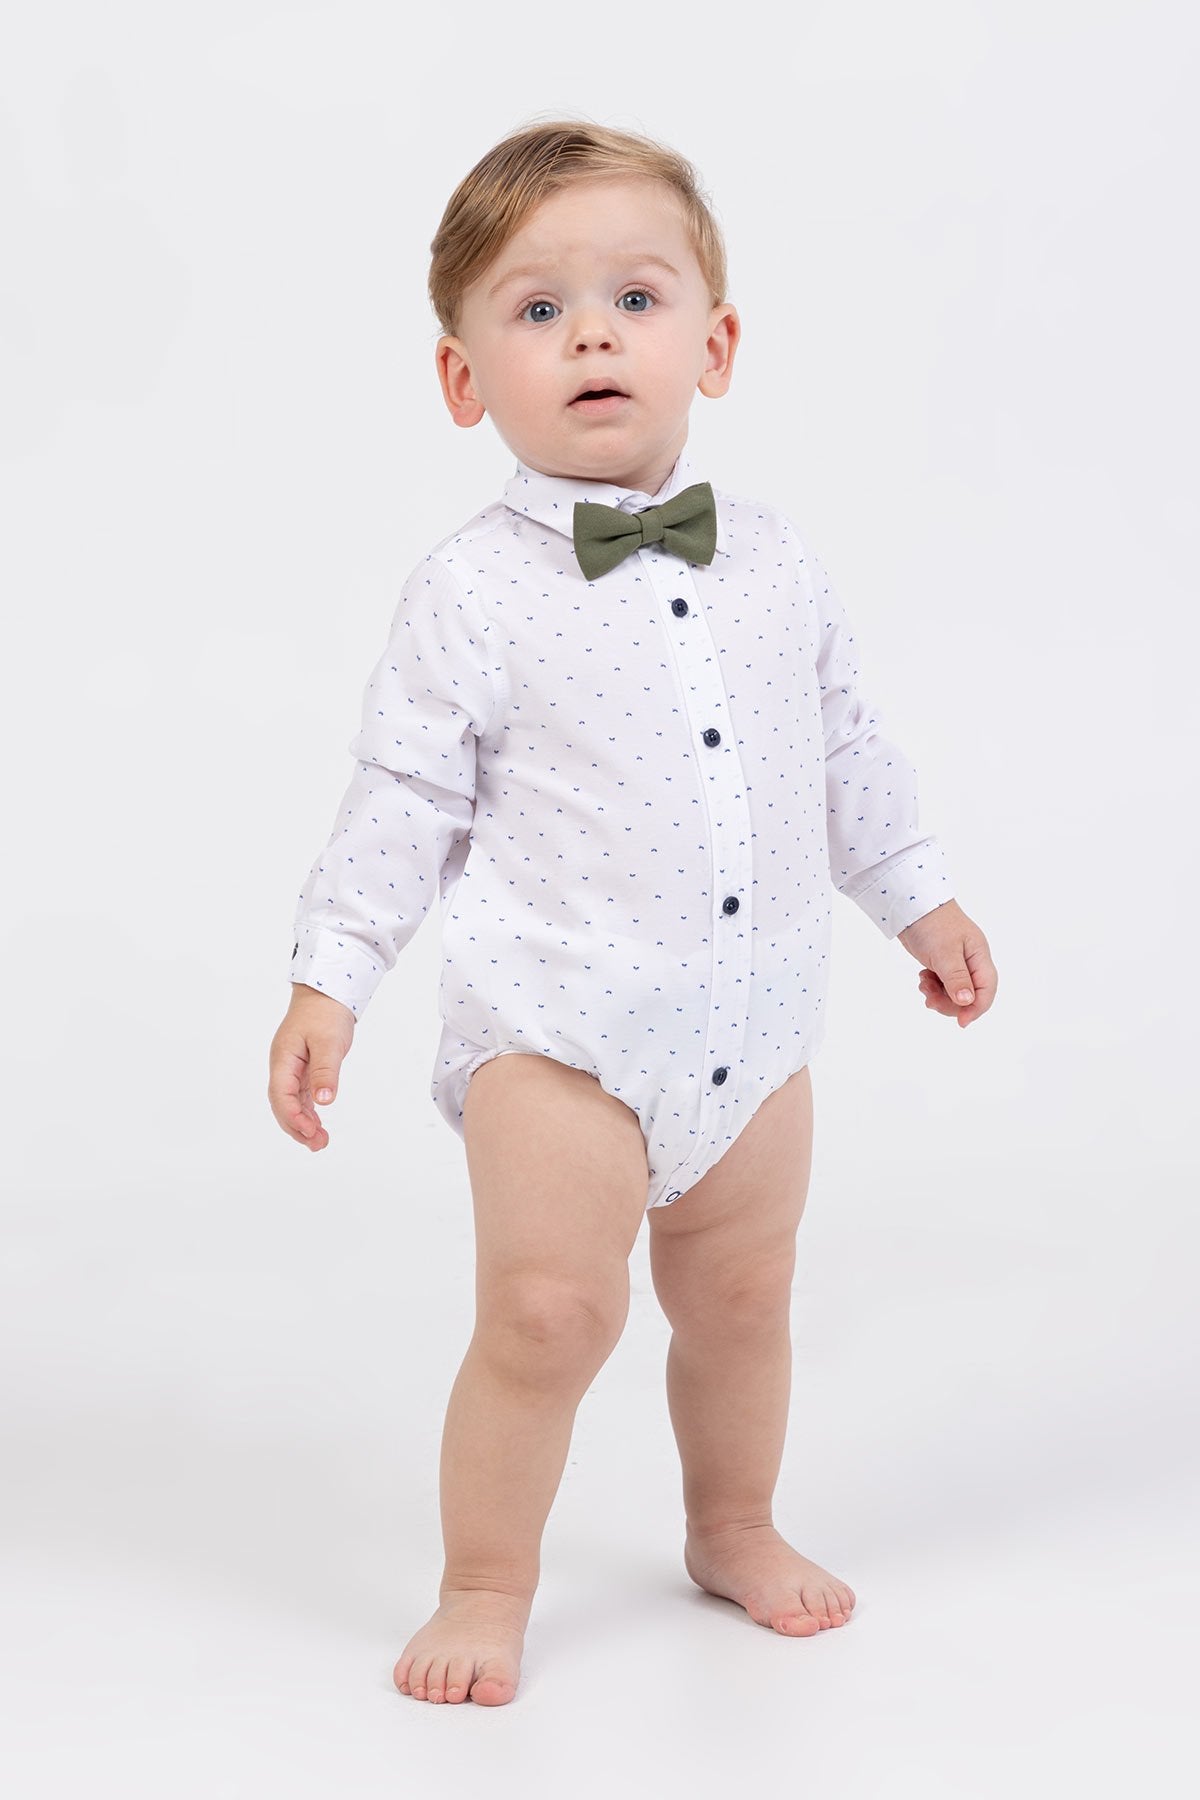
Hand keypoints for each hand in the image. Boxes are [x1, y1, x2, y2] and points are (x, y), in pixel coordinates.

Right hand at [268, 985, 356, 1149]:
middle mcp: (283, 1066)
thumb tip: (324, 1101)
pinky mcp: (304, 1069)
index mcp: (283, 1059)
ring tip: (320, 1142)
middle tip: (318, 1144)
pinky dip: (308, 1112)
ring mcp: (292, 1069)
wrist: (327, 992)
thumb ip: (325, 1071)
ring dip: (303, 1124)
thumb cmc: (325, 1012)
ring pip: (291, 1103)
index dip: (293, 1116)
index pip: (281, 1095)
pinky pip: (301, 1097)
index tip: (309, 1131)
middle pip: (283, 1104)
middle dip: (297, 1127)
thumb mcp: (328, 1041)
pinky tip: (317, 1126)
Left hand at [897, 898, 996, 1028]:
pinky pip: (943, 984)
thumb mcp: (944, 952)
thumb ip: (956, 978)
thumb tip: (966, 1002)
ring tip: (923, 985)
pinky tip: (923, 979)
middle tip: (929, 1000)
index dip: (976, 1008)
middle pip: (970, 995)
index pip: (986, 990)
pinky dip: (933, 987)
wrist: (911, 904)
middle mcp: (971, 960)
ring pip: (954, 992)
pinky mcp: (943, 962)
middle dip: (950, 1003)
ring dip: (939, 995)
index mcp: (979, 956)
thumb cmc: (931, 923)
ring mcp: (957, 962)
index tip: (961, 1022)